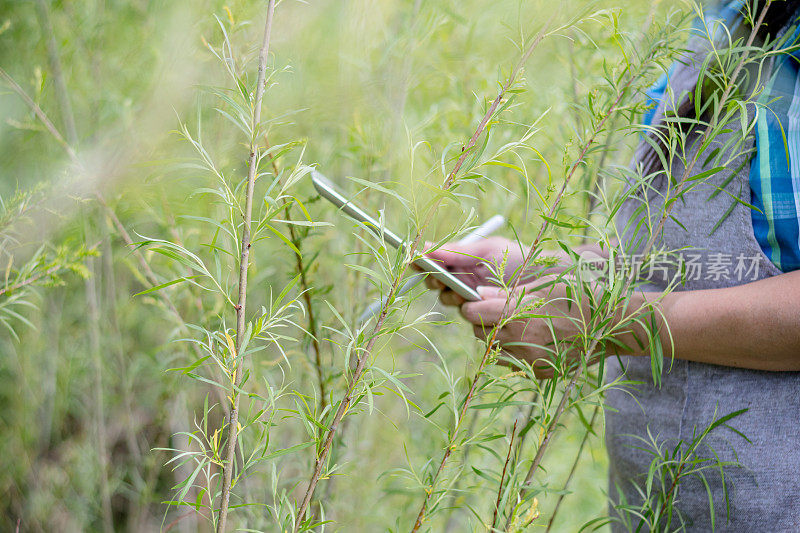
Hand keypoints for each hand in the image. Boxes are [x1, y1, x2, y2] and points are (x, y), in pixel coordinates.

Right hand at [422, 237, 526, 305]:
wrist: (547, 280)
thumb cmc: (518, 259)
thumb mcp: (487, 250)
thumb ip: (457, 250)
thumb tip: (424, 246)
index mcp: (463, 260)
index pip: (435, 262)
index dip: (422, 261)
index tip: (414, 259)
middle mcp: (464, 279)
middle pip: (436, 283)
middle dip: (435, 280)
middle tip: (441, 278)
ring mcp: (472, 298)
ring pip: (449, 299)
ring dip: (452, 294)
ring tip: (465, 290)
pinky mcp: (482, 315)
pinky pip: (467, 315)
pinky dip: (469, 308)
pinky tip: (479, 301)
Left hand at [460, 280, 592, 378]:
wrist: (612, 327)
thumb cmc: (579, 296)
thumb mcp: (543, 285)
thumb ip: (507, 293)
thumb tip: (479, 294)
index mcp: (518, 314)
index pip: (473, 312)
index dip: (472, 305)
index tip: (477, 300)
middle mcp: (519, 341)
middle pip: (479, 333)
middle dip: (483, 322)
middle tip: (498, 311)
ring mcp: (530, 360)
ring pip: (494, 351)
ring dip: (497, 338)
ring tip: (517, 325)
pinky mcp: (539, 373)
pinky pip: (513, 362)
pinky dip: (514, 351)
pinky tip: (532, 339)